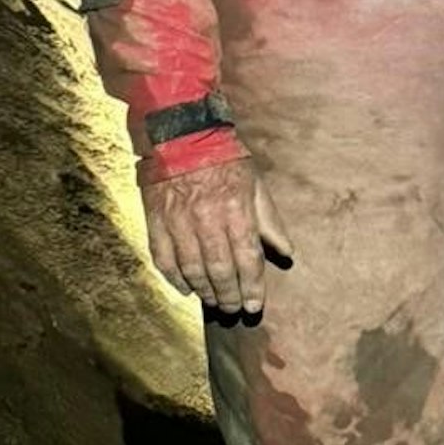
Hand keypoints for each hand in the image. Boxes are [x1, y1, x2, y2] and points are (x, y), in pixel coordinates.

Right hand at [142, 157, 292, 315]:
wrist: (181, 135)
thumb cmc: (225, 159)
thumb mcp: (257, 185)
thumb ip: (270, 222)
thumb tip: (287, 252)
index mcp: (236, 211)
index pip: (247, 259)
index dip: (252, 287)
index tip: (254, 306)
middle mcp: (207, 220)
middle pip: (219, 270)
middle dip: (229, 295)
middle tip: (234, 309)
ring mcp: (178, 222)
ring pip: (192, 270)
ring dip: (205, 292)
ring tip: (215, 302)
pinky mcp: (156, 221)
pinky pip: (164, 260)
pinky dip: (175, 280)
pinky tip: (186, 290)